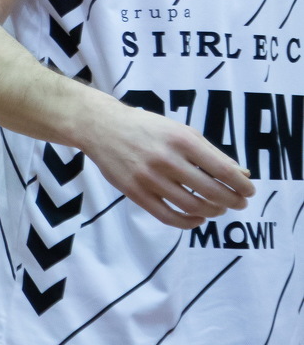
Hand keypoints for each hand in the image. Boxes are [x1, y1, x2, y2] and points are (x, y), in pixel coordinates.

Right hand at [83, 100, 253, 228]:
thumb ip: (211, 153)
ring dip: (213, 212)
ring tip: (217, 208)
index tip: (249, 192)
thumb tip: (242, 174)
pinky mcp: (135, 192)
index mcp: (181, 140)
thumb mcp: (180, 131)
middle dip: (232, 201)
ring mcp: (149, 178)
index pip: (223, 170)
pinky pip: (168, 217)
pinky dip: (189, 222)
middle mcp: (166, 159)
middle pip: (212, 192)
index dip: (242, 186)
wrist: (101, 126)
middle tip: (237, 203)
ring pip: (193, 207)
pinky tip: (197, 218)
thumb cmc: (146, 127)